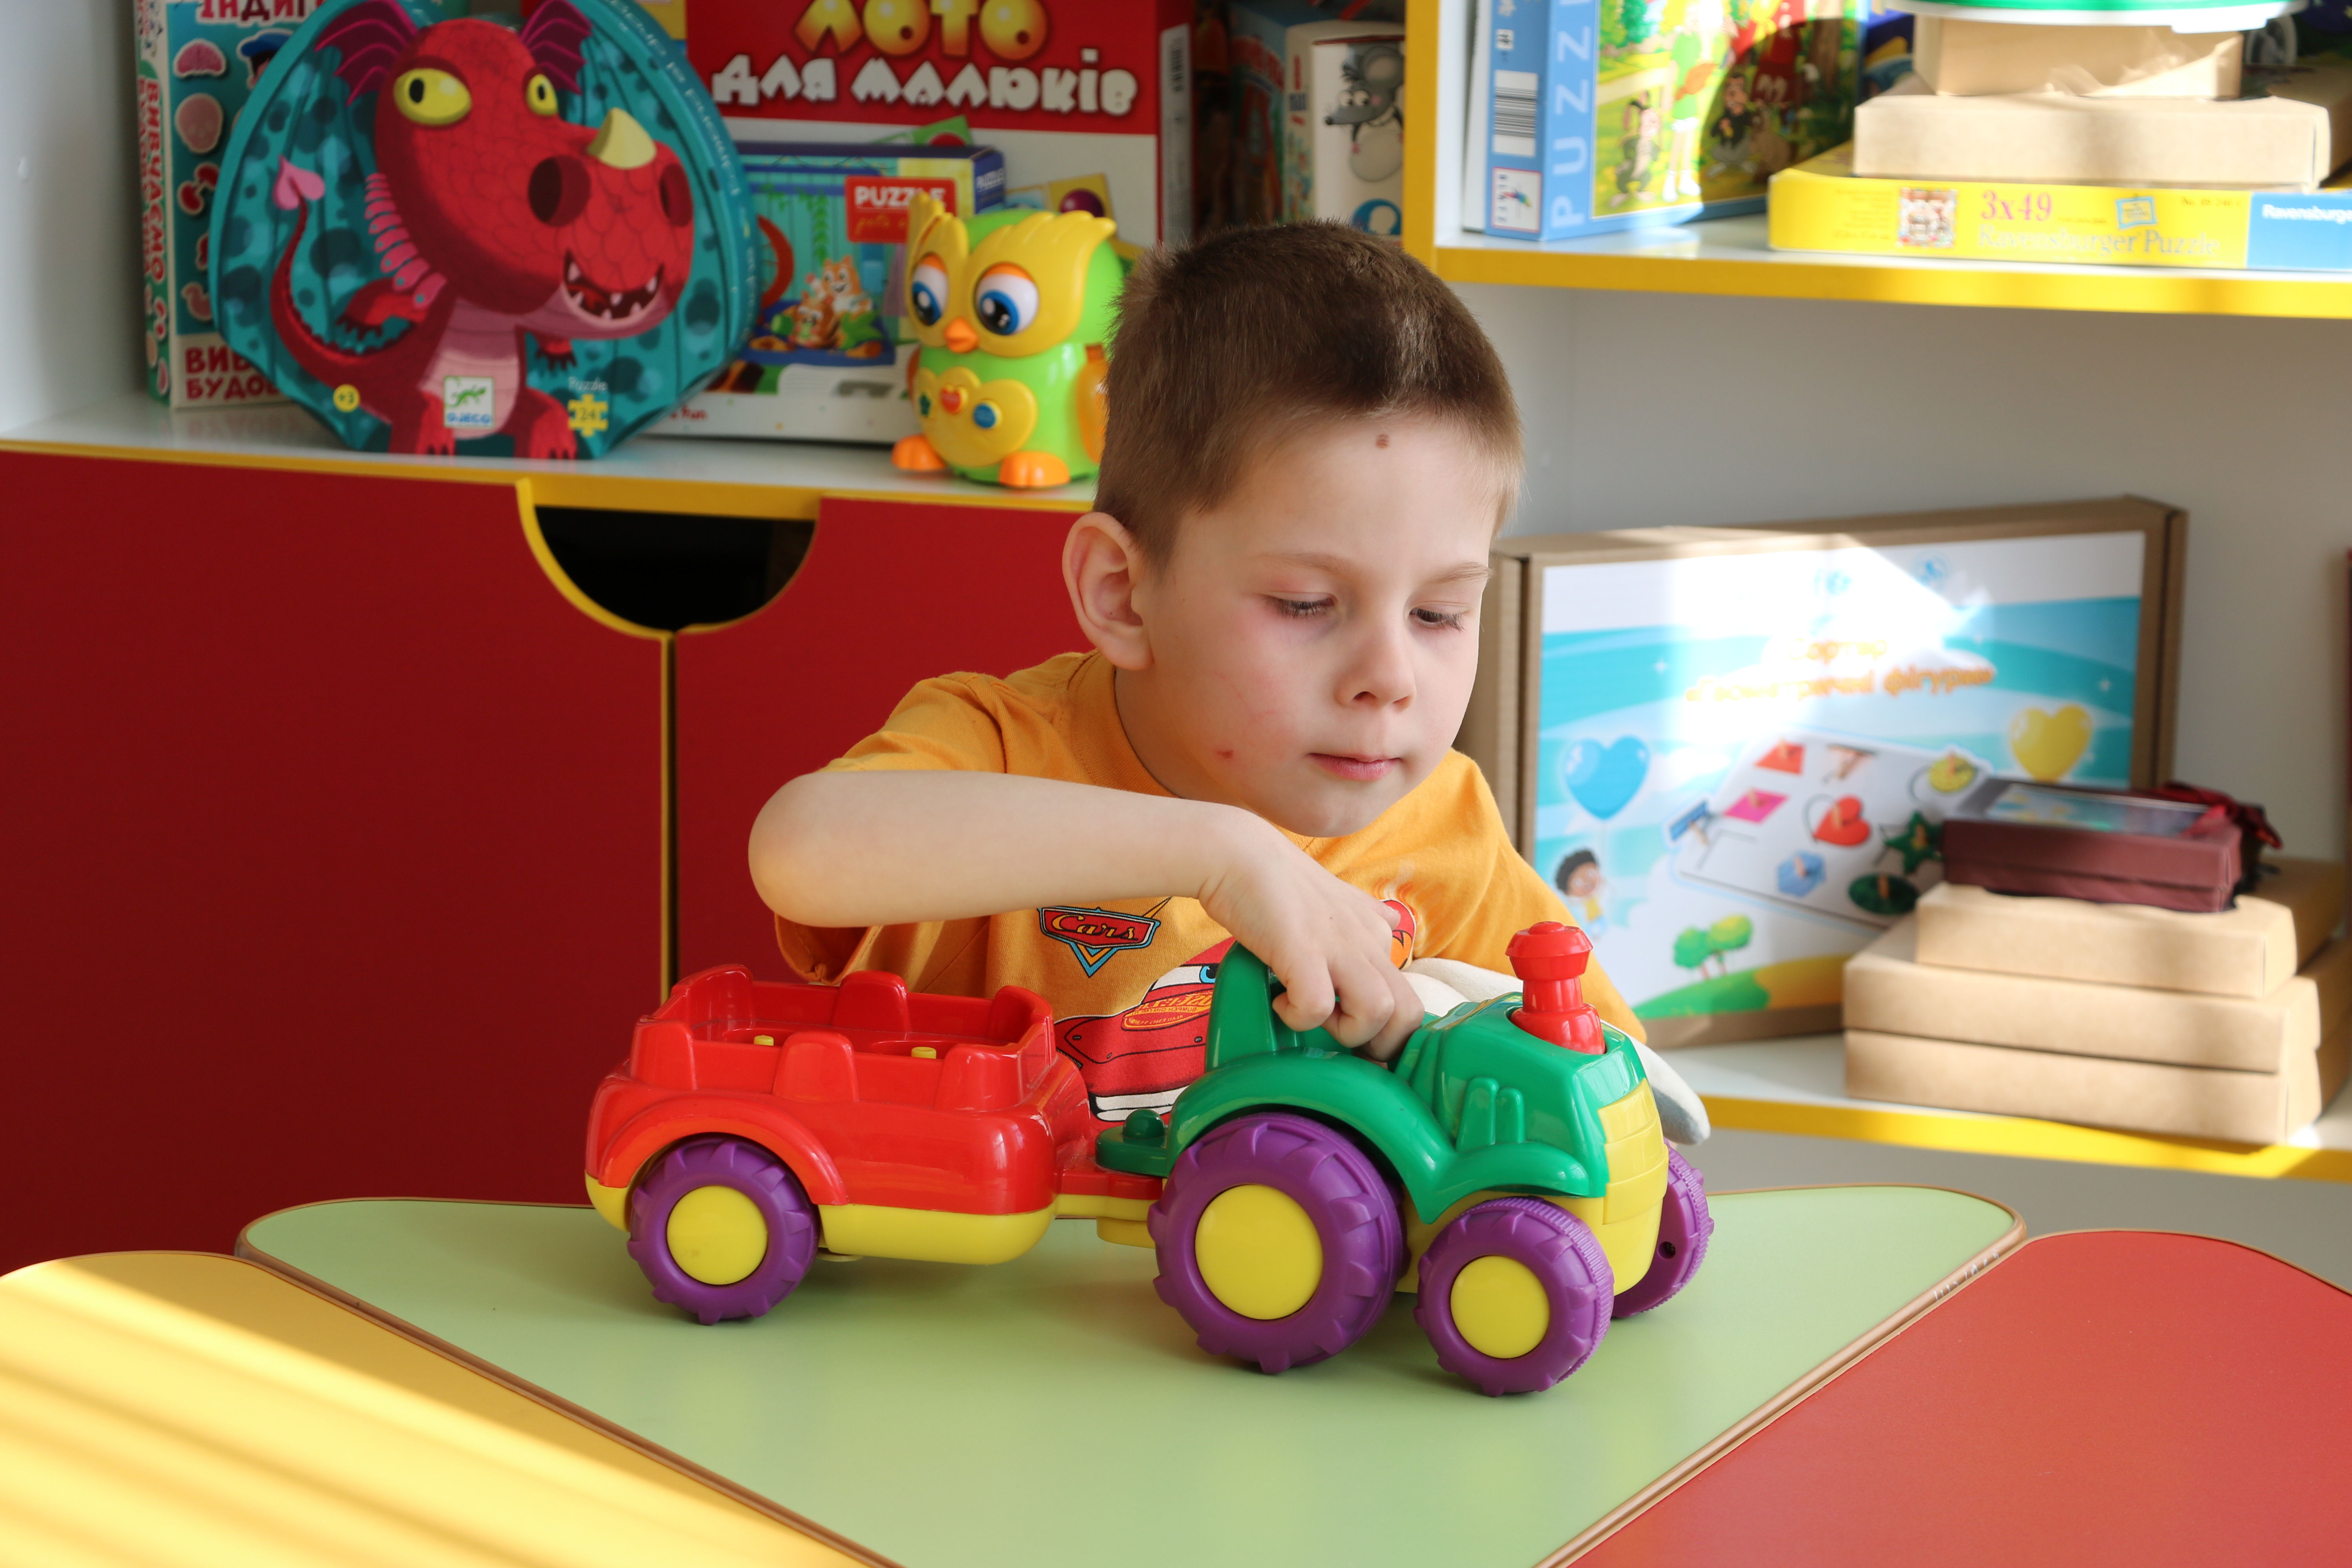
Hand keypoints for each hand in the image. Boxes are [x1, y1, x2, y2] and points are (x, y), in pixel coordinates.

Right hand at [1197, 812, 1422, 1060]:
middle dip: (1377, 1043)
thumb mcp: (1338, 897)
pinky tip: (1278, 999)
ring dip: (1344, 1031)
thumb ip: (1366, 916)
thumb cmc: (1278, 883)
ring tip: (1310, 1013)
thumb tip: (1393, 924)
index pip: (1410, 1000)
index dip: (1387, 1031)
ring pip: (1378, 1012)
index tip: (1351, 1030)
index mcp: (1376, 933)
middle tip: (1336, 1034)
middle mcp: (1367, 941)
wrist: (1238, 854)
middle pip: (1408, 1014)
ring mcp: (1337, 945)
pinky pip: (1317, 1006)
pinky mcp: (1302, 950)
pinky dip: (1297, 1016)